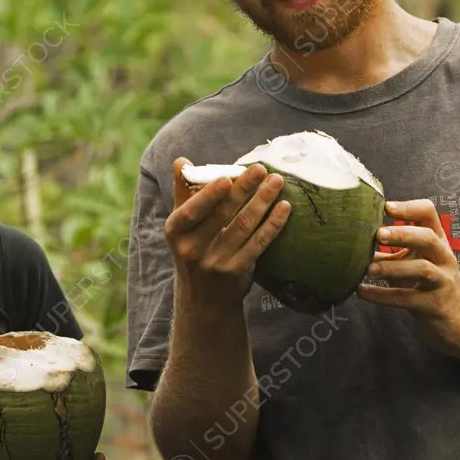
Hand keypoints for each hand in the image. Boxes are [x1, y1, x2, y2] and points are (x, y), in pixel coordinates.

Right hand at [164, 157, 290, 309]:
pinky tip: (284, 207)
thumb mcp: (181, 224)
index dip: (209, 196)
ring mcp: (216, 262)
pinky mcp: (238, 271)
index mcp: (175, 232)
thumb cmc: (192, 248)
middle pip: (222, 215)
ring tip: (277, 181)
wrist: (203, 298)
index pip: (191, 212)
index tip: (228, 178)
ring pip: (243, 226)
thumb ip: (183, 192)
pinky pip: (259, 243)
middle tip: (261, 169)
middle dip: (243, 189)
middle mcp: (193, 249)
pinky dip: (272, 224)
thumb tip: (181, 161)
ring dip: (262, 201)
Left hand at [356, 199, 459, 353]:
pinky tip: (362, 291)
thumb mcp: (413, 260)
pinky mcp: (435, 306)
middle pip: (429, 238)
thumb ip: (389, 248)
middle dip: (404, 234)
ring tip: (369, 269)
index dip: (409, 208)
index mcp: (436, 241)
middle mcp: (443, 258)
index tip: (386, 207)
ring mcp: (442, 282)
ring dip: (394, 267)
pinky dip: (383, 295)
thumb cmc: (428, 283)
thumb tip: (351, 236)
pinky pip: (409, 299)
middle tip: (378, 234)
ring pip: (423, 270)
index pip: (429, 214)